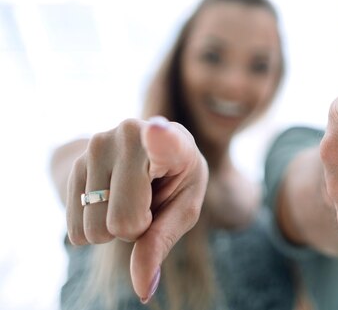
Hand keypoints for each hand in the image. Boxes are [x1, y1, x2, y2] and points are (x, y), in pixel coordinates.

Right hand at [66, 117, 208, 301]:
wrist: (146, 154)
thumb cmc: (175, 181)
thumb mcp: (183, 210)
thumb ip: (162, 243)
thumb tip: (142, 289)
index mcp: (174, 142)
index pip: (164, 142)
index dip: (160, 140)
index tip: (157, 129)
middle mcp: (131, 135)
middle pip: (124, 222)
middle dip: (135, 228)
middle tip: (147, 202)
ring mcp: (97, 146)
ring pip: (95, 229)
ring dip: (112, 227)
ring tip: (129, 196)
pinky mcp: (73, 162)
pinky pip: (75, 229)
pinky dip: (93, 228)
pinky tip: (109, 198)